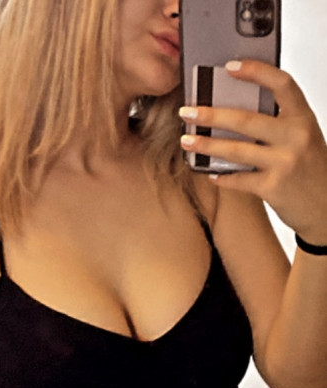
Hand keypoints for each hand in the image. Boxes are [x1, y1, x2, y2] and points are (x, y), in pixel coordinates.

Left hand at [179, 60, 326, 242]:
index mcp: (303, 118)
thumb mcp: (302, 137)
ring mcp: (284, 163)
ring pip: (236, 150)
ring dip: (206, 145)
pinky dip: (221, 175)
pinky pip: (239, 179)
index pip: (281, 84)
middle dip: (211, 115)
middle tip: (187, 112)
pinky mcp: (273, 188)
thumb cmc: (311, 169)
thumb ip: (279, 122)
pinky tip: (209, 171)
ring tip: (187, 140)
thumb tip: (236, 108)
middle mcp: (296, 137)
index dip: (255, 71)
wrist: (325, 206)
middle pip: (246, 119)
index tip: (230, 67)